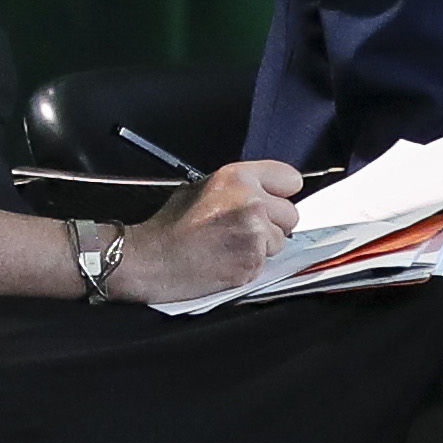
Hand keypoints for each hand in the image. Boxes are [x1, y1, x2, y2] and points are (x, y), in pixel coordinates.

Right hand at [115, 160, 298, 304]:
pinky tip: (227, 261)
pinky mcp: (252, 261)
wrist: (151, 260)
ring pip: (280, 241)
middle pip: (290, 214)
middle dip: (273, 224)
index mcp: (237, 177)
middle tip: (244, 231)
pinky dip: (251, 265)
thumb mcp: (199, 188)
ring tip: (230, 247)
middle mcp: (250, 201)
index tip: (275, 200)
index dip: (281, 193)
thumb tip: (262, 191)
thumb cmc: (169, 228)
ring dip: (262, 247)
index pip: (289, 179)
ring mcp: (254, 233)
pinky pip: (267, 263)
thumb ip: (236, 187)